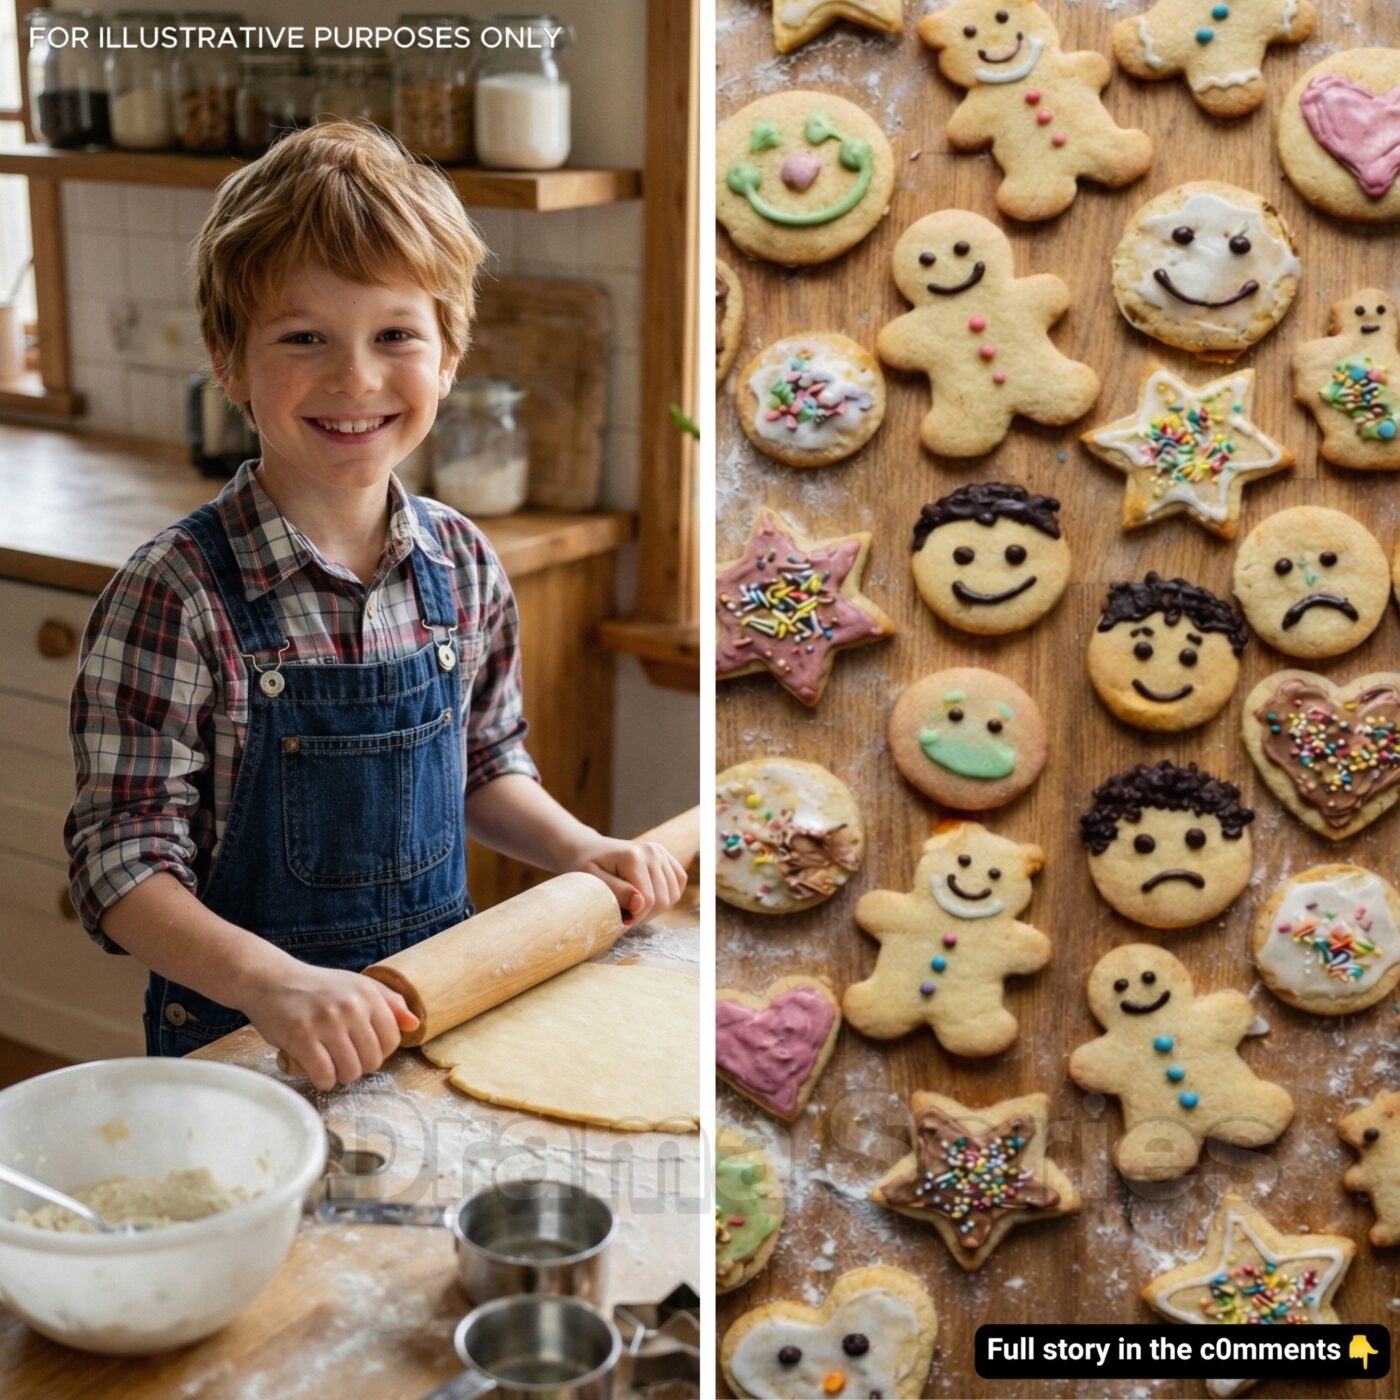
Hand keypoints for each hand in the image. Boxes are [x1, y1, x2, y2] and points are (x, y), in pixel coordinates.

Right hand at [238, 961, 419, 1090]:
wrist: (271, 980)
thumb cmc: (317, 988)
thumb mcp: (356, 985)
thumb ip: (389, 1002)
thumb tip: (414, 1024)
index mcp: (368, 994)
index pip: (392, 1040)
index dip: (380, 1052)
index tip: (364, 1050)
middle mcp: (351, 1006)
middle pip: (372, 1060)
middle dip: (360, 1067)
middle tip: (344, 1059)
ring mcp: (326, 1022)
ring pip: (350, 1071)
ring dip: (341, 1076)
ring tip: (331, 1065)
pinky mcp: (302, 1036)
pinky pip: (324, 1075)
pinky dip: (323, 1081)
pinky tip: (318, 1072)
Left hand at [568, 835, 687, 924]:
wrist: (588, 849)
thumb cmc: (585, 867)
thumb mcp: (592, 882)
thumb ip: (617, 892)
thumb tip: (640, 903)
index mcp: (633, 857)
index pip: (648, 900)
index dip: (634, 918)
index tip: (617, 922)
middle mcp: (652, 851)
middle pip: (663, 900)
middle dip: (644, 915)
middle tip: (624, 915)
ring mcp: (662, 853)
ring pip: (672, 896)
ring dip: (655, 908)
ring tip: (633, 906)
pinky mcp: (667, 857)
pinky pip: (678, 884)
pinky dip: (667, 896)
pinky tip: (647, 897)